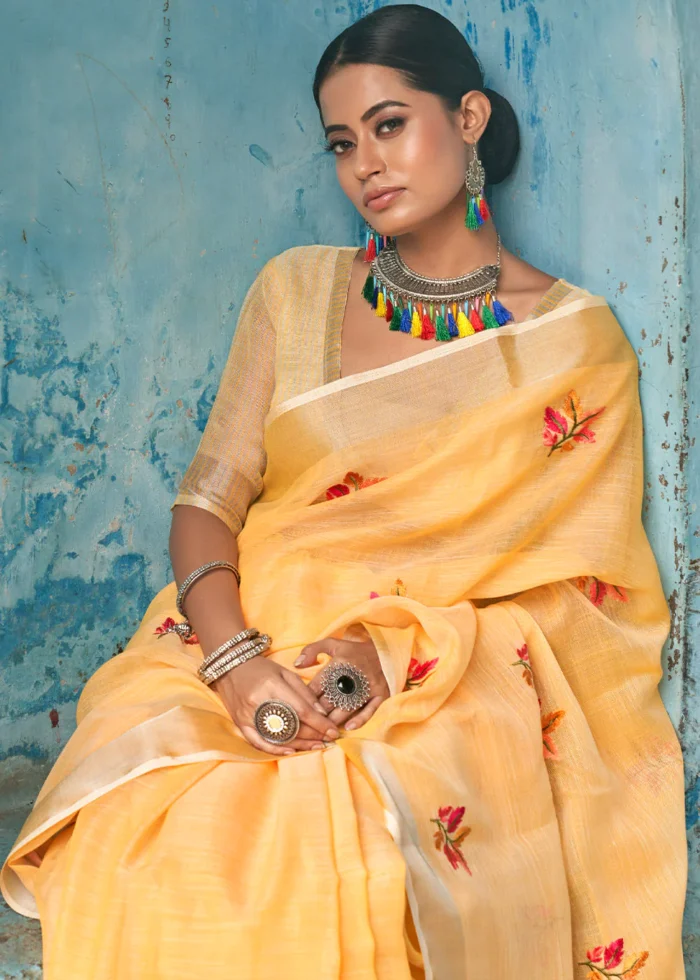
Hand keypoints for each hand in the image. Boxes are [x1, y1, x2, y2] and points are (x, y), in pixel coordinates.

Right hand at [212, 657, 341, 756]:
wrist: (230, 667)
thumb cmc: (261, 668)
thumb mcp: (285, 673)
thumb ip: (304, 692)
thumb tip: (321, 713)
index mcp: (273, 686)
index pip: (302, 711)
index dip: (320, 724)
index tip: (334, 731)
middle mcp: (259, 702)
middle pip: (292, 726)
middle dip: (314, 735)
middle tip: (329, 740)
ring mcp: (248, 716)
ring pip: (278, 737)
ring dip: (300, 744)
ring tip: (317, 746)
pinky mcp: (240, 724)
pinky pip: (259, 743)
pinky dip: (276, 749)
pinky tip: (292, 751)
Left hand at [296, 634, 389, 731]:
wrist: (384, 652)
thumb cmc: (353, 651)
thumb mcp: (332, 644)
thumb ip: (311, 650)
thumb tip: (296, 665)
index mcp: (341, 662)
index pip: (319, 684)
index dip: (307, 696)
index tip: (300, 705)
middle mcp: (354, 675)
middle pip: (331, 699)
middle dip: (318, 711)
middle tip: (308, 721)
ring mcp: (369, 686)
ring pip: (347, 708)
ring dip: (334, 720)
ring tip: (323, 728)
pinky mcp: (380, 694)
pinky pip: (370, 711)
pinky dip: (359, 720)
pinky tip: (348, 728)